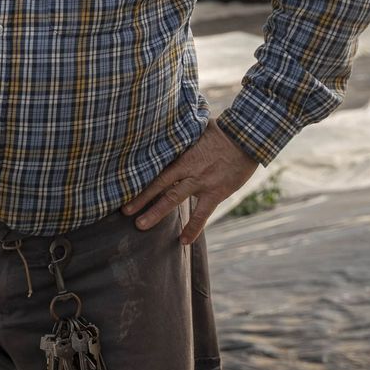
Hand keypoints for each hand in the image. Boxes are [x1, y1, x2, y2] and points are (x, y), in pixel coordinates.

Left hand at [121, 124, 258, 243]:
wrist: (247, 138)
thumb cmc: (223, 131)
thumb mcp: (197, 128)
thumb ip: (182, 135)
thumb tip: (167, 127)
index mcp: (182, 153)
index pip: (156, 166)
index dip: (139, 176)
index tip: (123, 185)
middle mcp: (187, 168)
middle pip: (158, 184)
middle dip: (140, 197)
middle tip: (123, 211)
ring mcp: (200, 181)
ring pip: (173, 198)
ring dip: (156, 212)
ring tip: (140, 225)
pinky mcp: (216, 192)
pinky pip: (202, 214)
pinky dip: (193, 228)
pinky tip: (184, 241)